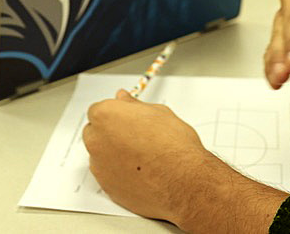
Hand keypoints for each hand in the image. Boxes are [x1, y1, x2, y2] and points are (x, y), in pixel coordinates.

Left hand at [83, 90, 285, 230]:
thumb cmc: (180, 145)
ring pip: (106, 153)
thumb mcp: (162, 113)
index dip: (120, 113)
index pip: (103, 108)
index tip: (131, 117)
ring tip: (148, 156)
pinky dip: (124, 172)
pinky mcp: (110, 188)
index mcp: (109, 115)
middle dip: (116, 131)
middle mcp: (99, 140)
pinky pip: (112, 174)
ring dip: (119, 152)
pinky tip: (146, 171)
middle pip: (100, 130)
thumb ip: (137, 107)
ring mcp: (102, 166)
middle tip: (141, 136)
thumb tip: (125, 101)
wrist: (189, 182)